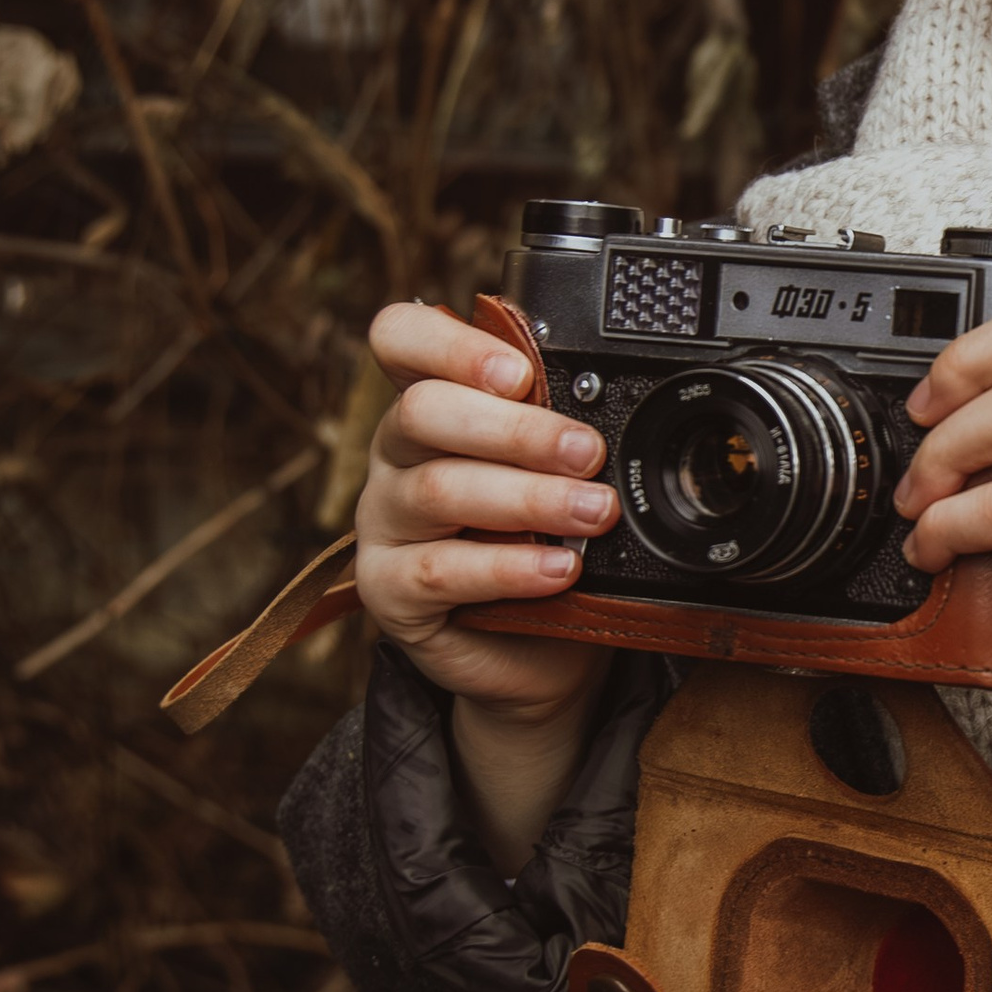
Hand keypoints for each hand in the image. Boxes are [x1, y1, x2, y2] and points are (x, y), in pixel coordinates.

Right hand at [355, 301, 620, 869]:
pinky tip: (557, 567)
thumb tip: (609, 416)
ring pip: (436, 490)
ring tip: (593, 512)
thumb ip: (560, 435)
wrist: (533, 651)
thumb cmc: (542, 541)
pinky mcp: (387, 589)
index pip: (401, 339)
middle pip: (422, 411)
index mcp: (431, 406)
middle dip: (515, 428)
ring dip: (527, 497)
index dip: (450, 343)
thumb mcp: (555, 477)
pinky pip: (440, 570)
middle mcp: (396, 454)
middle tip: (587, 453)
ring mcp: (383, 521)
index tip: (520, 371)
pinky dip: (507, 567)